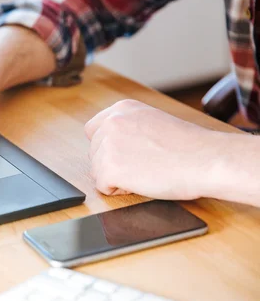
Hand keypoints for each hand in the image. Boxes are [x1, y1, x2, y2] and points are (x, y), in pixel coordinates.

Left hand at [84, 99, 224, 199]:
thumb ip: (129, 127)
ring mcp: (108, 145)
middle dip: (113, 164)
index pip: (93, 130)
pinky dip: (120, 191)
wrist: (206, 160)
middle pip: (94, 153)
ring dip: (117, 178)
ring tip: (146, 173)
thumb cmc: (189, 146)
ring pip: (97, 171)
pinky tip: (142, 183)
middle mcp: (111, 123)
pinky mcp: (109, 169)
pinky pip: (103, 187)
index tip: (126, 154)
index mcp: (122, 109)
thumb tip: (112, 143)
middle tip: (143, 166)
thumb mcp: (153, 121)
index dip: (107, 147)